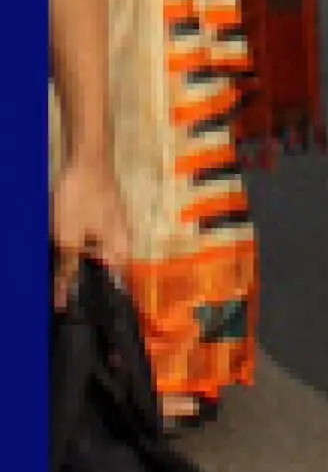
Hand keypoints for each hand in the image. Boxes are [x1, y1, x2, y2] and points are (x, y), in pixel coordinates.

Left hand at [51, 156, 130, 307]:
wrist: (87, 156)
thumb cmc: (82, 198)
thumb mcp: (68, 238)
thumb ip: (67, 271)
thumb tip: (63, 303)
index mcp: (120, 250)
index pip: (114, 288)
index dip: (97, 303)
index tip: (80, 316)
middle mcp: (122, 240)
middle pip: (103, 272)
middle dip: (84, 283)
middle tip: (62, 295)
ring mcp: (114, 225)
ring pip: (96, 255)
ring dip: (79, 265)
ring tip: (60, 271)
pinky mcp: (103, 215)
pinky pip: (92, 241)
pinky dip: (78, 248)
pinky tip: (63, 248)